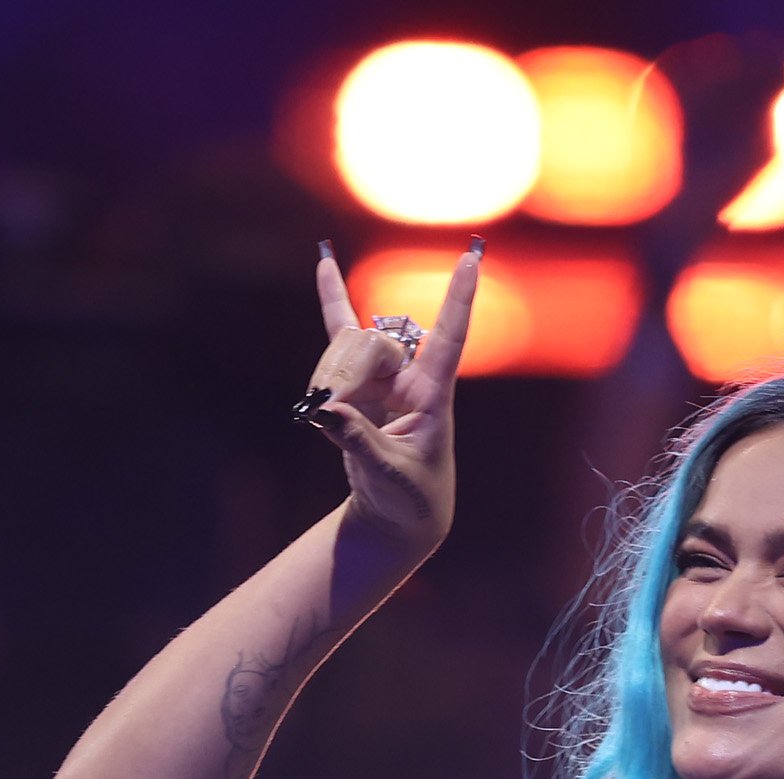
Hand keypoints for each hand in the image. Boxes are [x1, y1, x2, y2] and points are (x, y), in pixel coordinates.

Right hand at [303, 239, 482, 552]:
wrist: (398, 514)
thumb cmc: (409, 498)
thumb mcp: (389, 476)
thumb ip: (359, 442)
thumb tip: (325, 409)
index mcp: (433, 395)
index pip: (450, 339)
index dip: (458, 301)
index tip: (470, 259)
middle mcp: (409, 377)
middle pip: (372, 346)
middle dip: (342, 372)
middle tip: (323, 409)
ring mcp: (381, 377)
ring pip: (347, 349)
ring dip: (326, 376)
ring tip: (314, 413)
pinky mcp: (355, 384)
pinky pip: (339, 336)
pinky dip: (331, 302)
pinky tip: (325, 263)